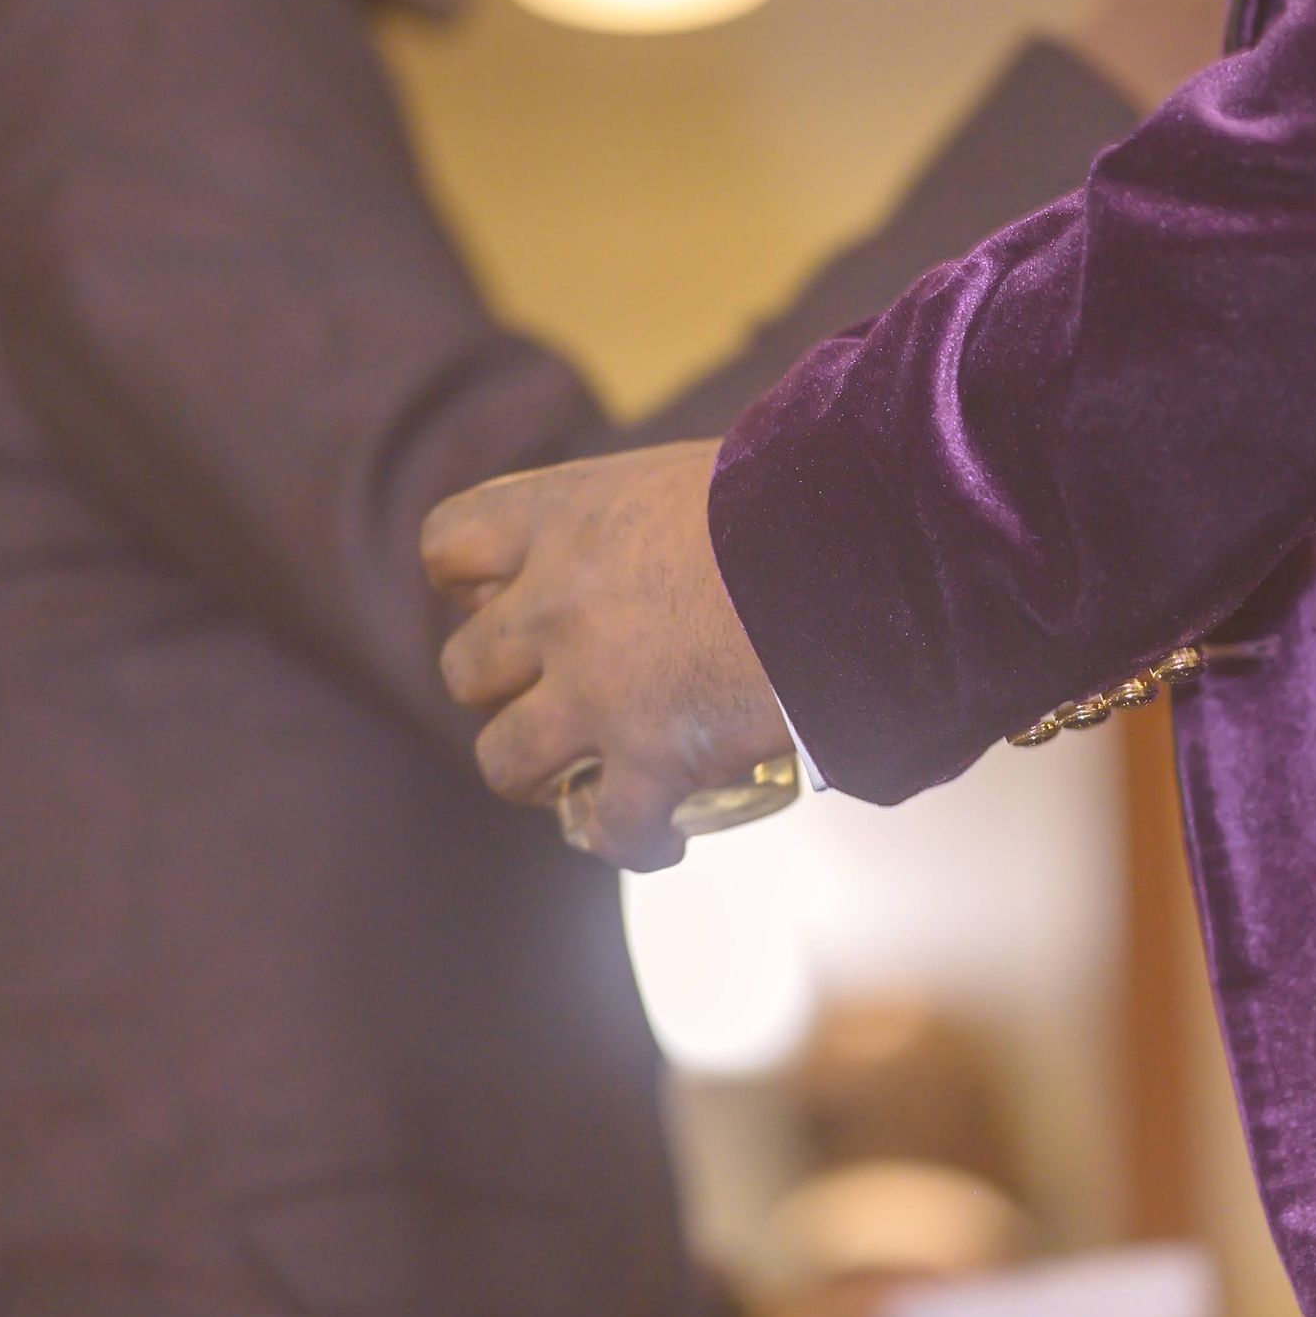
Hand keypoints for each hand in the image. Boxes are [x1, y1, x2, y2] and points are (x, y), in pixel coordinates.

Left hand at [421, 440, 789, 869]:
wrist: (868, 545)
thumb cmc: (801, 492)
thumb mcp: (695, 476)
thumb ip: (652, 516)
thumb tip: (680, 539)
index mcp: (562, 517)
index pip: (447, 544)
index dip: (463, 583)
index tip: (497, 599)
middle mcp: (556, 604)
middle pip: (464, 669)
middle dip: (499, 690)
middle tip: (547, 699)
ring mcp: (597, 688)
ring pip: (504, 761)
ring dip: (536, 776)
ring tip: (579, 782)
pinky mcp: (655, 758)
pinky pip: (610, 828)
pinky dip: (631, 840)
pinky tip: (662, 836)